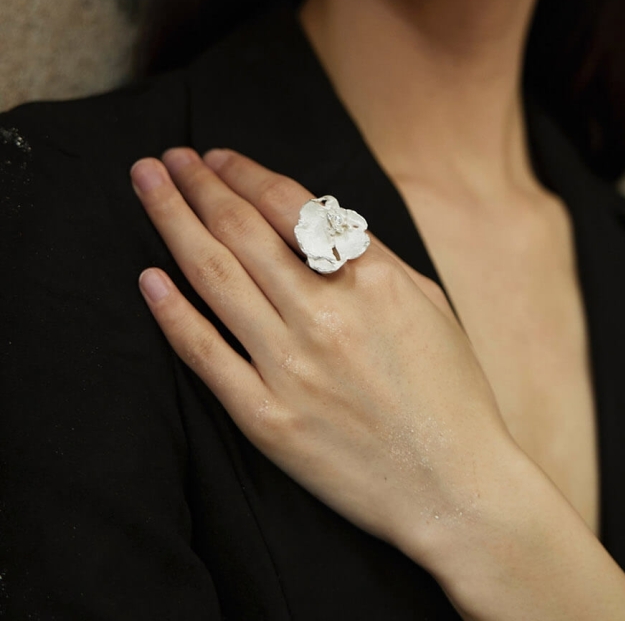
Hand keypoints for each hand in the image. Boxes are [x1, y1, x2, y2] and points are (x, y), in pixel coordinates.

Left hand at [130, 147, 519, 560]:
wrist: (455, 488)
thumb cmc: (449, 392)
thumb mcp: (428, 302)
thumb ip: (372, 257)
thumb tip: (315, 220)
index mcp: (372, 279)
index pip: (290, 205)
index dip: (245, 173)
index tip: (216, 158)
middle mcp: (327, 315)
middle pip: (242, 230)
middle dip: (198, 185)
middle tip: (167, 159)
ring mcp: (293, 368)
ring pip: (215, 278)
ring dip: (173, 223)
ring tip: (148, 185)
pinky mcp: (268, 420)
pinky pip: (206, 356)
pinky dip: (172, 313)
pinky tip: (148, 278)